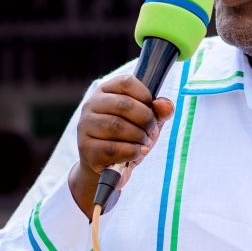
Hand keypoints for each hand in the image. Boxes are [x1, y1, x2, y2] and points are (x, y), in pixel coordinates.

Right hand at [69, 74, 174, 218]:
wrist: (108, 168)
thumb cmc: (128, 138)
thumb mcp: (147, 122)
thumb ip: (159, 112)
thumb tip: (166, 105)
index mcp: (106, 91)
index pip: (127, 82)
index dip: (146, 96)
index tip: (152, 111)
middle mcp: (91, 105)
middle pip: (124, 104)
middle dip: (146, 120)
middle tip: (151, 131)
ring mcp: (85, 126)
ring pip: (117, 126)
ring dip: (139, 137)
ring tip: (143, 143)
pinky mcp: (86, 148)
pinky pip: (113, 148)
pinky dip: (132, 152)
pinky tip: (136, 153)